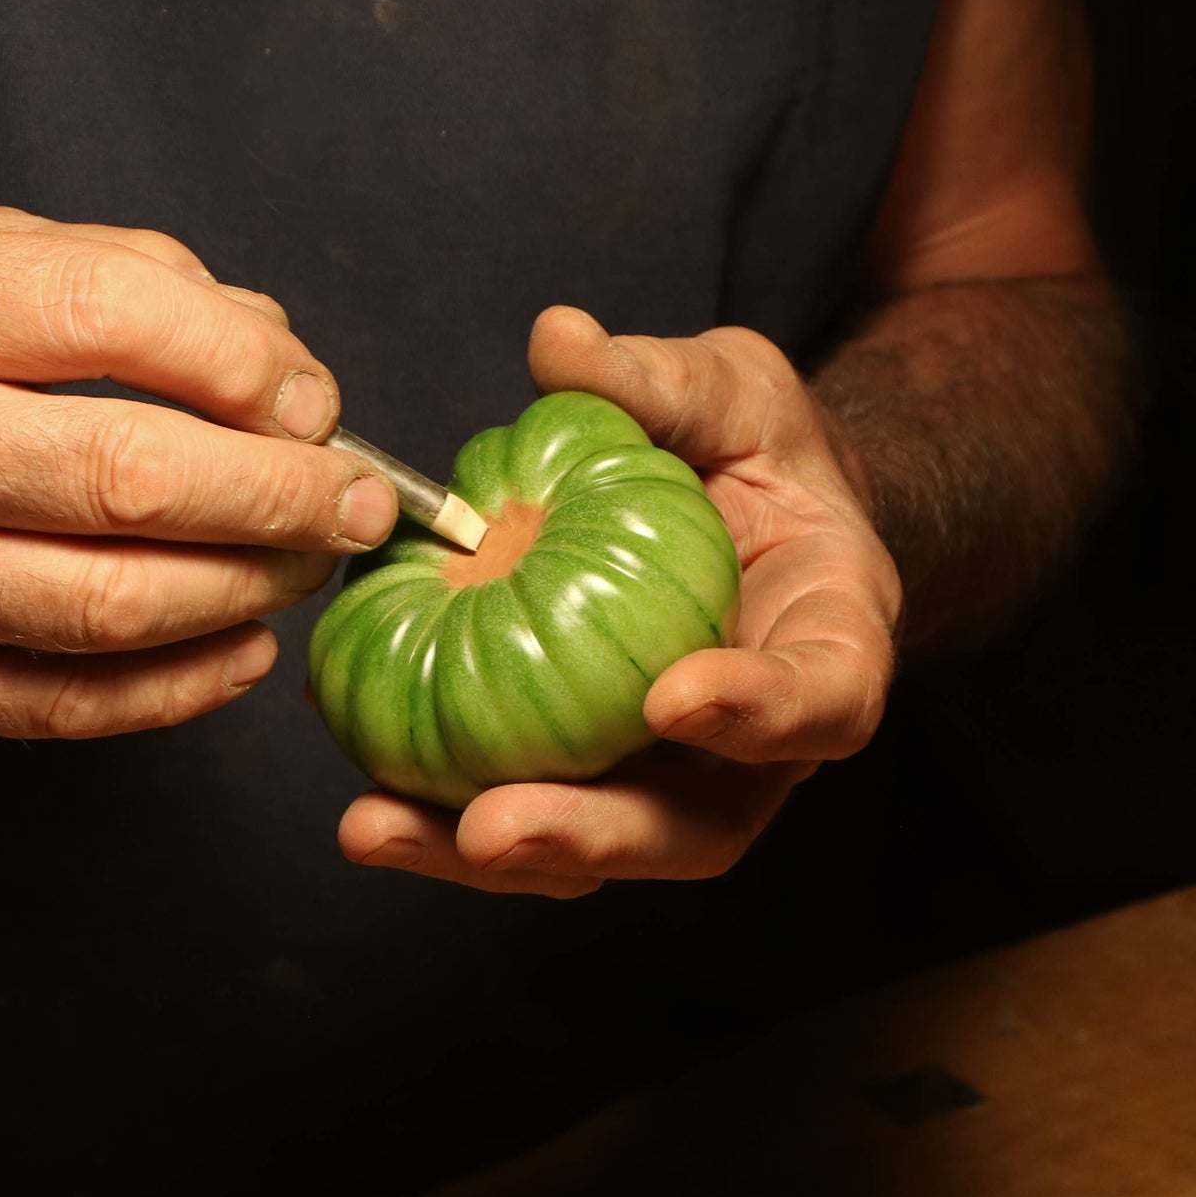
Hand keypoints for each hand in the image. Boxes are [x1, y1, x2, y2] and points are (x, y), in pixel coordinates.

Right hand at [0, 209, 398, 738]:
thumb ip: (113, 280)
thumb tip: (277, 370)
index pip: (105, 313)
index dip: (242, 358)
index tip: (308, 396)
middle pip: (128, 475)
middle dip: (281, 493)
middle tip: (356, 499)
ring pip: (111, 603)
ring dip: (249, 588)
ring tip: (309, 563)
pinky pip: (64, 701)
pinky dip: (177, 684)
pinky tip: (239, 648)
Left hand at [336, 306, 901, 896]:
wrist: (748, 508)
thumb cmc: (754, 448)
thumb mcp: (729, 390)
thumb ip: (659, 381)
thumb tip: (559, 342)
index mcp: (832, 637)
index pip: (824, 697)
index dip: (761, 713)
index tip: (674, 700)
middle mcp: (763, 739)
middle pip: (700, 825)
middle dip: (595, 832)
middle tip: (492, 827)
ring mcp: (677, 776)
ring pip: (602, 846)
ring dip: (492, 854)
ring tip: (380, 829)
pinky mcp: (593, 777)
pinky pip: (528, 815)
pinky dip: (444, 822)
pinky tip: (364, 807)